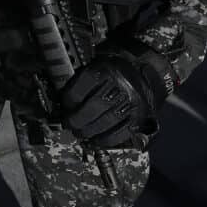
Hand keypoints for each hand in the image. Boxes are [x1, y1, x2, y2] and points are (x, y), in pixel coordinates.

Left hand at [60, 42, 175, 148]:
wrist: (141, 71)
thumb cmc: (113, 71)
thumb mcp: (96, 66)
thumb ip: (81, 82)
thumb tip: (65, 103)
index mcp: (106, 70)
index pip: (83, 88)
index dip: (69, 101)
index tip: (64, 107)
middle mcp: (121, 86)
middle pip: (94, 107)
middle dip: (77, 119)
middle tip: (69, 124)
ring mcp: (132, 102)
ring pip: (107, 121)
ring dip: (89, 131)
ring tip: (80, 134)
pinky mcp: (139, 116)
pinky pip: (121, 132)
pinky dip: (106, 139)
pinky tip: (96, 140)